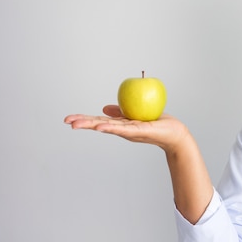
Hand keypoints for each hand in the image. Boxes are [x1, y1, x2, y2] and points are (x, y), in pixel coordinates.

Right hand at [64, 105, 188, 152]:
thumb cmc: (157, 123)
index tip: (68, 119)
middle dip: (83, 123)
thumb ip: (121, 112)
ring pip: (108, 127)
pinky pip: (124, 129)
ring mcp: (130, 132)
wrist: (174, 133)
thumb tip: (104, 108)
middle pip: (99, 125)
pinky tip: (100, 127)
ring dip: (92, 125)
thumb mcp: (136, 114)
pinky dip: (111, 128)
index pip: (99, 121)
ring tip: (78, 125)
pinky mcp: (139, 131)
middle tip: (67, 121)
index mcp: (121, 125)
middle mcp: (123, 129)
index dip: (84, 119)